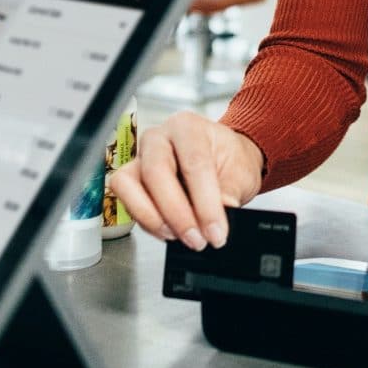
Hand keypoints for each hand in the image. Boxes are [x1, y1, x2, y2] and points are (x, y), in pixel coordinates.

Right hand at [106, 110, 263, 249]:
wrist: (223, 160)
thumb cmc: (229, 160)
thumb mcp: (240, 175)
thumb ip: (228, 197)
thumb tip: (216, 223)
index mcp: (188, 127)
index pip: (194, 163)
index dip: (205, 204)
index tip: (216, 232)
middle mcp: (159, 138)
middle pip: (156, 172)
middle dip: (176, 213)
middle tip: (197, 239)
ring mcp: (140, 158)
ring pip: (128, 185)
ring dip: (153, 218)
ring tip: (178, 236)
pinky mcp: (130, 180)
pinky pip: (126, 201)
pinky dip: (147, 222)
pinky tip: (169, 231)